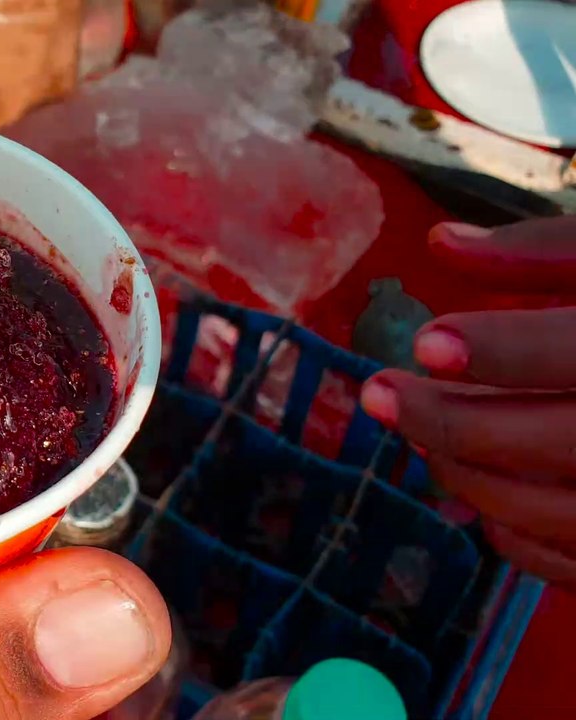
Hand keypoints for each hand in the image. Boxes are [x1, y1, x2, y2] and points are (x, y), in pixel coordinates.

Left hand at [360, 218, 575, 589]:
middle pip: (560, 441)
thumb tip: (441, 243)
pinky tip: (477, 488)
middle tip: (380, 393)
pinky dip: (515, 529)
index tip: (426, 341)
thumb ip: (547, 250)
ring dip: (470, 476)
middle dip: (455, 422)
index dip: (503, 350)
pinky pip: (575, 560)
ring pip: (558, 509)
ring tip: (418, 434)